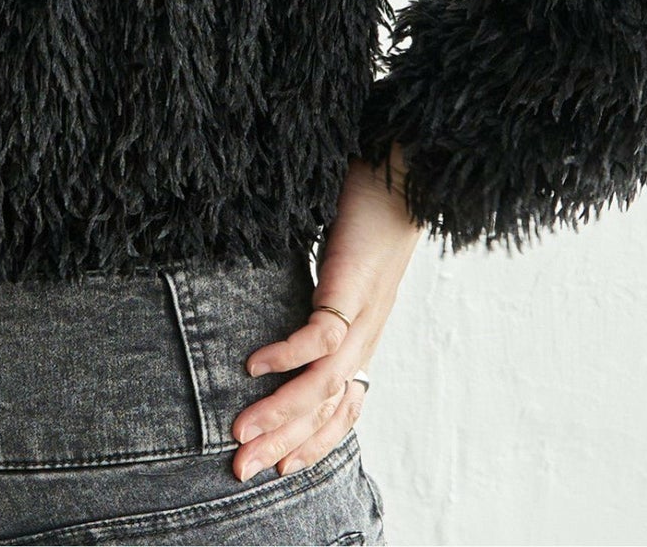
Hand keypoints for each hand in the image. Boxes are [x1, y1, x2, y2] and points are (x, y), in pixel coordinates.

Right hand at [230, 143, 421, 482]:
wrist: (407, 176)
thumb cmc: (370, 209)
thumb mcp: (342, 263)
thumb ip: (321, 289)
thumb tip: (292, 304)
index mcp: (363, 333)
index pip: (339, 406)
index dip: (310, 439)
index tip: (276, 464)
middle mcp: (366, 334)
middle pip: (325, 408)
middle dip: (282, 444)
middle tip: (240, 470)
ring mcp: (362, 315)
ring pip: (322, 384)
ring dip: (278, 413)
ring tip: (240, 431)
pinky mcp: (352, 289)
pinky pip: (319, 336)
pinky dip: (286, 354)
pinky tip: (254, 365)